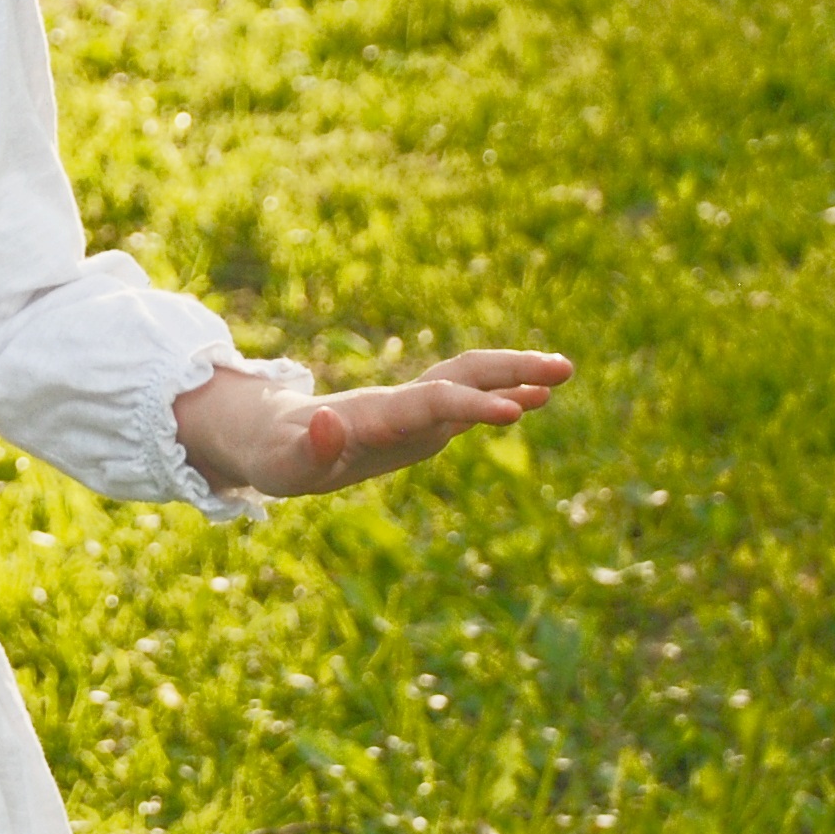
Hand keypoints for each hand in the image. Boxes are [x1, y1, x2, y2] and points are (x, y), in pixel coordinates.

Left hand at [175, 347, 574, 500]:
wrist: (270, 436)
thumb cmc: (277, 455)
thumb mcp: (283, 465)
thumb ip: (308, 449)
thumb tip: (328, 422)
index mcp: (376, 415)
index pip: (432, 403)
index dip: (471, 405)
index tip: (513, 411)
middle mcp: (402, 405)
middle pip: (462, 375)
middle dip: (509, 370)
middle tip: (563, 368)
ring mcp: (414, 412)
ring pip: (470, 380)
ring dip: (515, 374)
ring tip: (564, 371)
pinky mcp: (420, 423)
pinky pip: (467, 402)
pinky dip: (502, 394)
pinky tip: (537, 398)